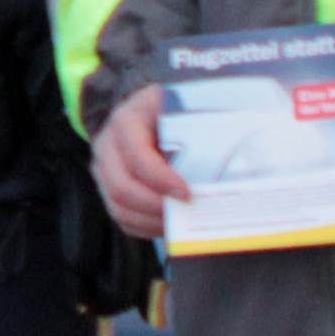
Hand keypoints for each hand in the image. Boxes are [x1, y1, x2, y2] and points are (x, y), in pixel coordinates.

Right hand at [91, 85, 185, 242]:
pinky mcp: (107, 189)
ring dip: (153, 221)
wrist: (143, 110)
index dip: (161, 179)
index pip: (137, 157)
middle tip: (187, 213)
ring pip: (119, 208)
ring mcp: (103, 170)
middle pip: (122, 188)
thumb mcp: (181, 107)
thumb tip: (231, 157)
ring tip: (182, 224)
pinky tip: (171, 225)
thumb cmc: (169, 110)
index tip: (188, 193)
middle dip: (157, 207)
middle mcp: (107, 147)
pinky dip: (147, 228)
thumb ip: (199, 127)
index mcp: (126, 121)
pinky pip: (123, 219)